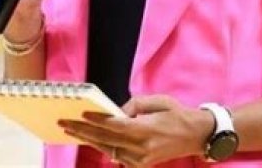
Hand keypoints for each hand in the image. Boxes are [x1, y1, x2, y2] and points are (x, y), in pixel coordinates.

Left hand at [60, 95, 213, 166]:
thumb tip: (116, 113)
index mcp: (147, 129)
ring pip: (108, 149)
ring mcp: (141, 159)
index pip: (116, 126)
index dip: (97, 120)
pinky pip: (117, 155)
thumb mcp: (158, 101)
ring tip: (71, 130)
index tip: (81, 113)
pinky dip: (104, 146)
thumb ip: (134, 105)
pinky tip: (91, 138)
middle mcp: (142, 148)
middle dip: (83, 130)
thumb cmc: (177, 114)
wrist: (196, 136)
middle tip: (65, 122)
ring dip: (89, 139)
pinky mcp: (141, 165)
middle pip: (106, 139)